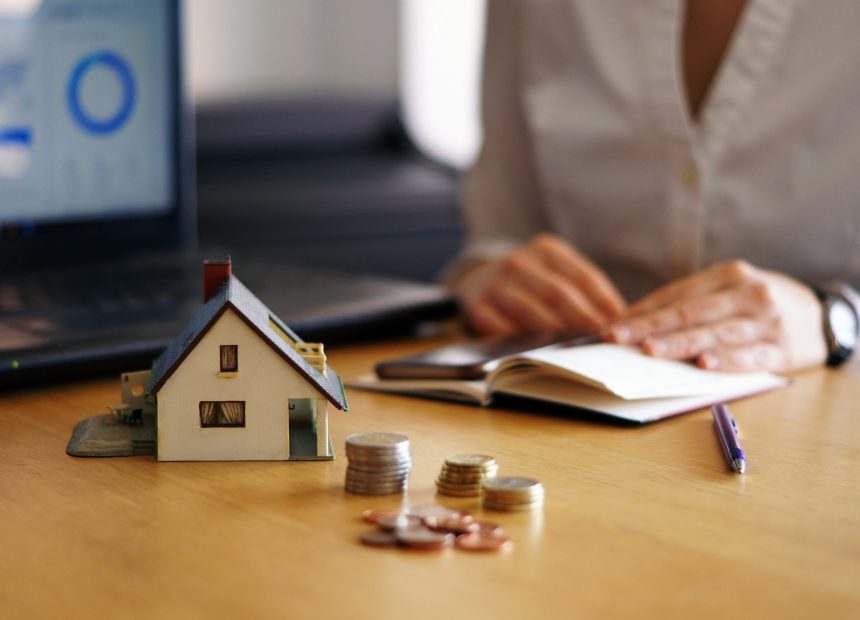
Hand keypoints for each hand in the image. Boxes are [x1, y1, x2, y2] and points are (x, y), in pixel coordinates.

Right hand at [452, 234, 625, 336]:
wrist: (478, 281)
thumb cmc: (531, 283)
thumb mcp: (556, 272)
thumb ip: (583, 291)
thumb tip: (619, 318)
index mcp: (546, 249)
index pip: (583, 277)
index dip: (604, 302)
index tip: (621, 323)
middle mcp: (518, 261)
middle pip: (558, 294)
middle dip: (583, 320)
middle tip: (601, 340)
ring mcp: (494, 283)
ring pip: (529, 311)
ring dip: (554, 333)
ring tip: (576, 350)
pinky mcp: (477, 306)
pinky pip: (501, 328)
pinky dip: (521, 341)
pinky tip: (538, 352)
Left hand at [606, 260, 826, 371]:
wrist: (822, 315)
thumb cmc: (759, 305)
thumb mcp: (729, 291)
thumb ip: (690, 305)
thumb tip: (635, 325)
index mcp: (728, 275)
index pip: (677, 295)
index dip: (642, 311)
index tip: (612, 326)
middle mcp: (747, 293)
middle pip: (691, 312)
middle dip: (650, 326)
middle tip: (619, 338)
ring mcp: (767, 321)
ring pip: (715, 333)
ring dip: (679, 344)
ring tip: (650, 351)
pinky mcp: (783, 349)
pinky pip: (750, 356)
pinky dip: (725, 361)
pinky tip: (703, 365)